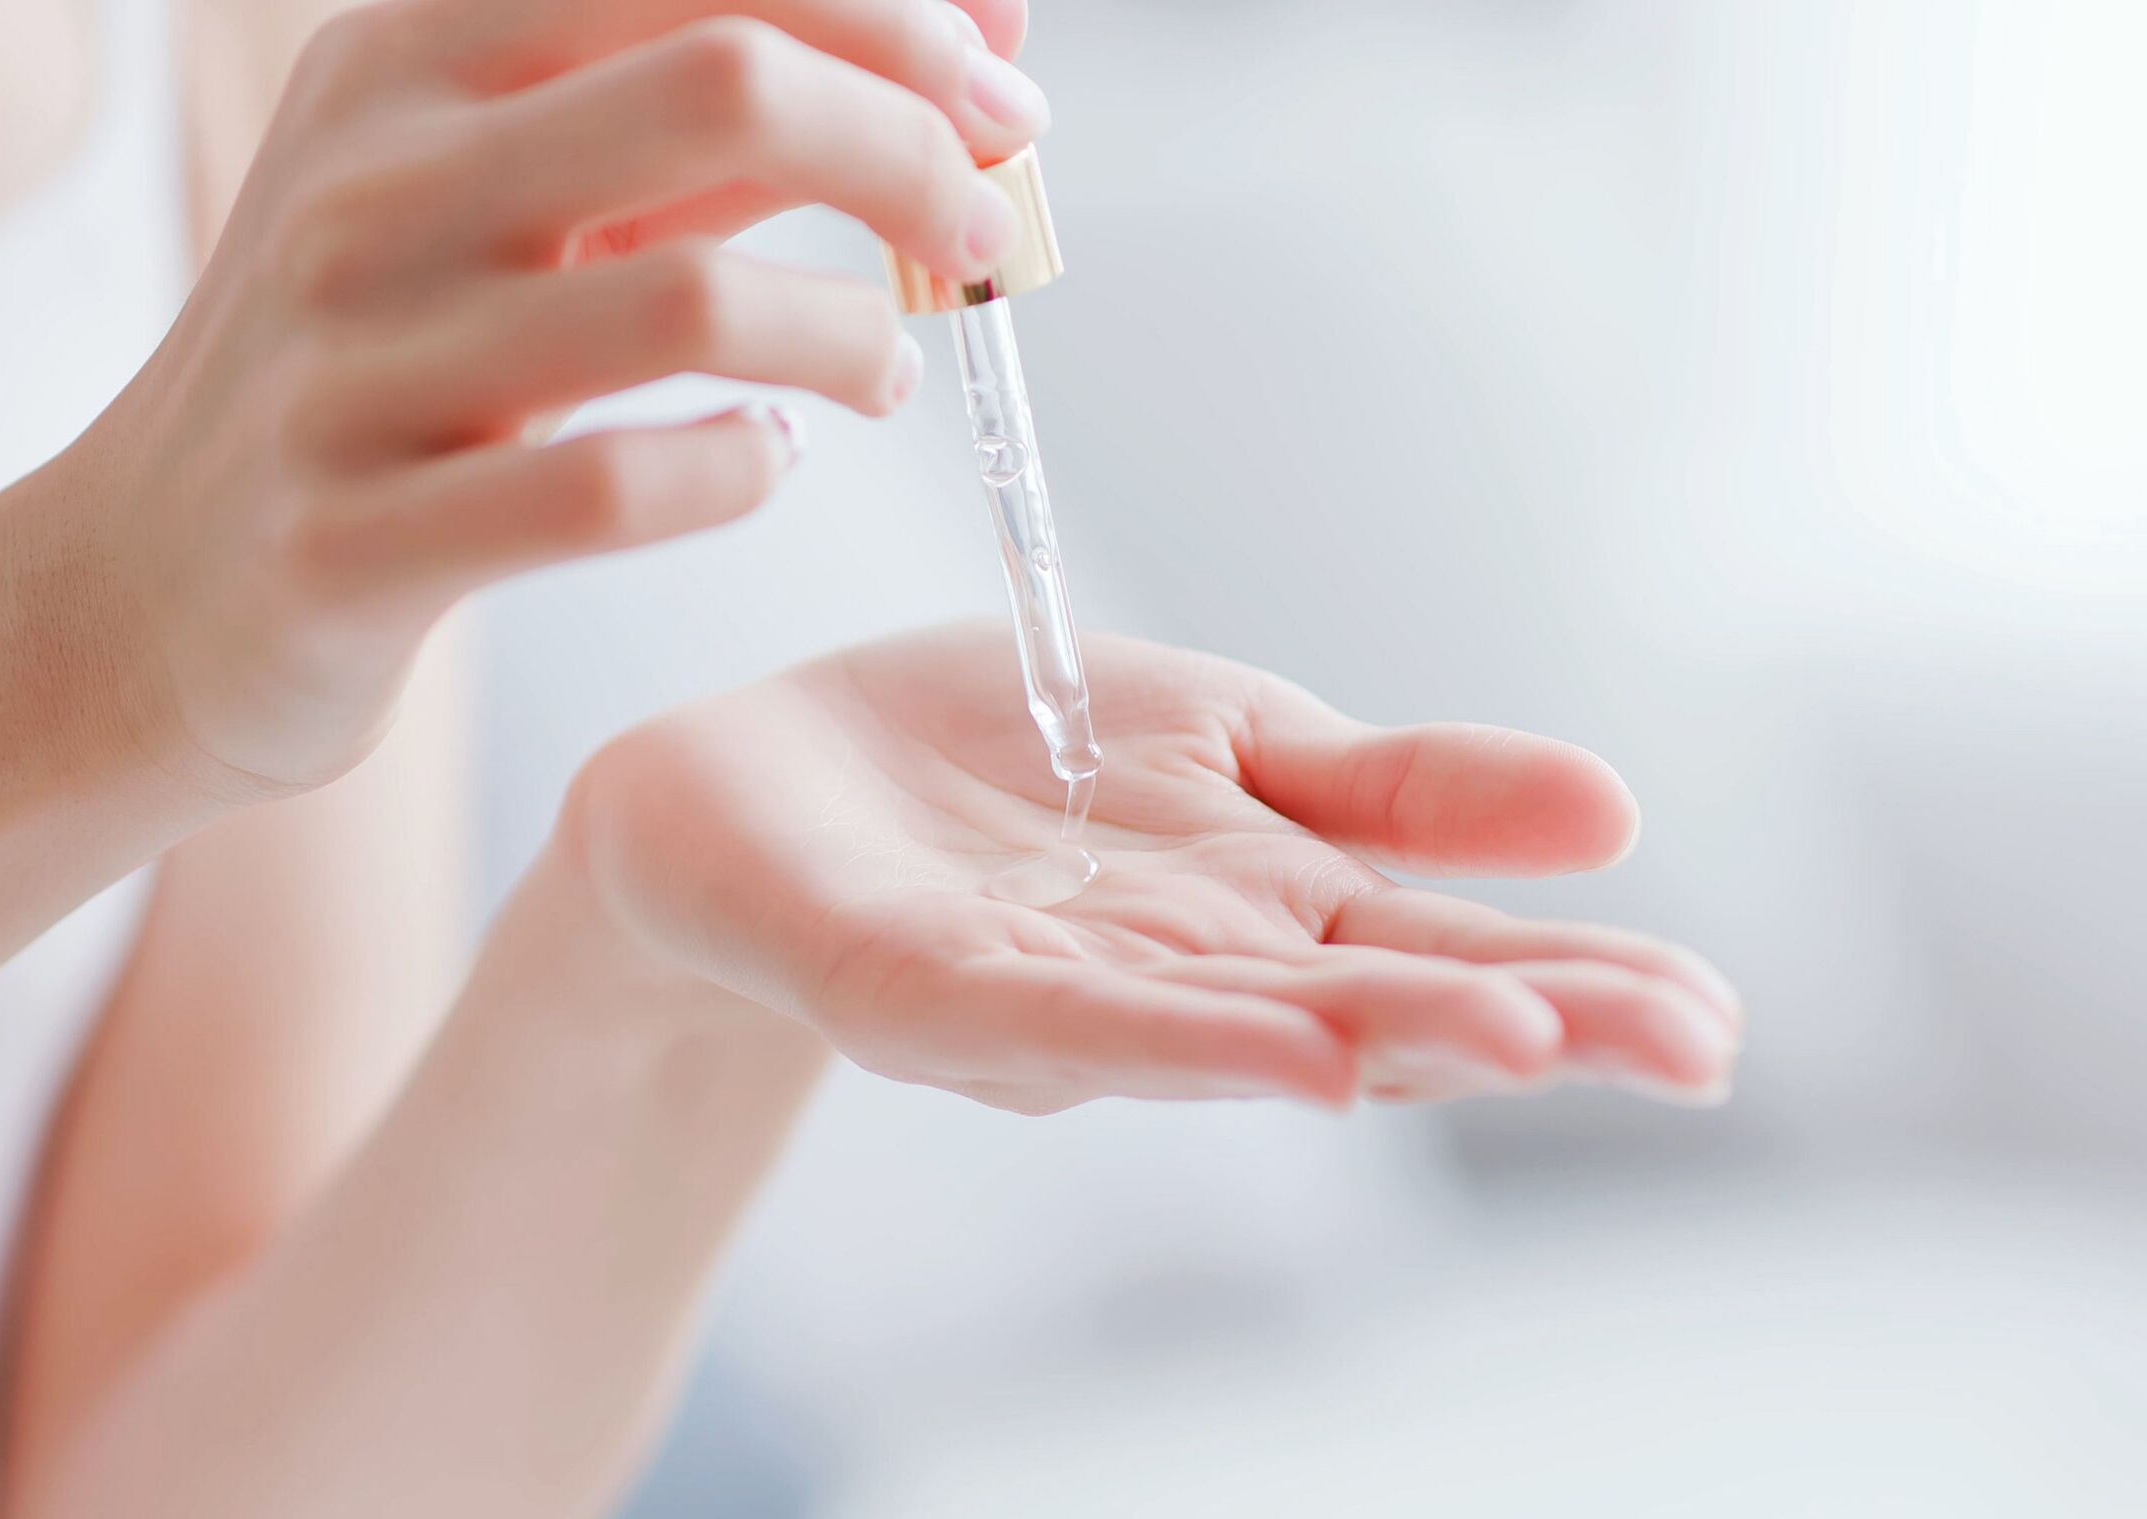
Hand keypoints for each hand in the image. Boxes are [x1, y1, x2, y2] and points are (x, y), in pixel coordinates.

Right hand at [49, 0, 1050, 797]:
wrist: (145, 588)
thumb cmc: (374, 367)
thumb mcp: (503, 196)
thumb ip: (705, 116)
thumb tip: (978, 38)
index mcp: (404, 57)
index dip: (898, 18)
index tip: (1004, 99)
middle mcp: (365, 183)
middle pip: (728, 85)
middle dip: (914, 150)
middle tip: (978, 232)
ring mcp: (344, 364)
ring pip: (691, 300)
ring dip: (852, 335)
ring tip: (882, 371)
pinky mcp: (349, 540)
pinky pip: (610, 489)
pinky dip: (739, 471)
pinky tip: (759, 462)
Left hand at [564, 624, 1742, 1111]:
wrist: (755, 769)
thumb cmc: (994, 766)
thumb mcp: (1225, 737)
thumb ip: (1396, 785)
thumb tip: (1618, 806)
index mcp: (1261, 910)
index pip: (1442, 956)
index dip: (1577, 983)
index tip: (1719, 1012)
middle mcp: (1180, 979)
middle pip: (1369, 1012)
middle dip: (1525, 1025)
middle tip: (1689, 1044)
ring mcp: (1053, 998)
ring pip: (1234, 1028)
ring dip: (1379, 1039)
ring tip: (1526, 1038)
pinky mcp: (919, 989)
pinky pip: (1054, 1020)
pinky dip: (1171, 1033)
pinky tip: (1286, 1046)